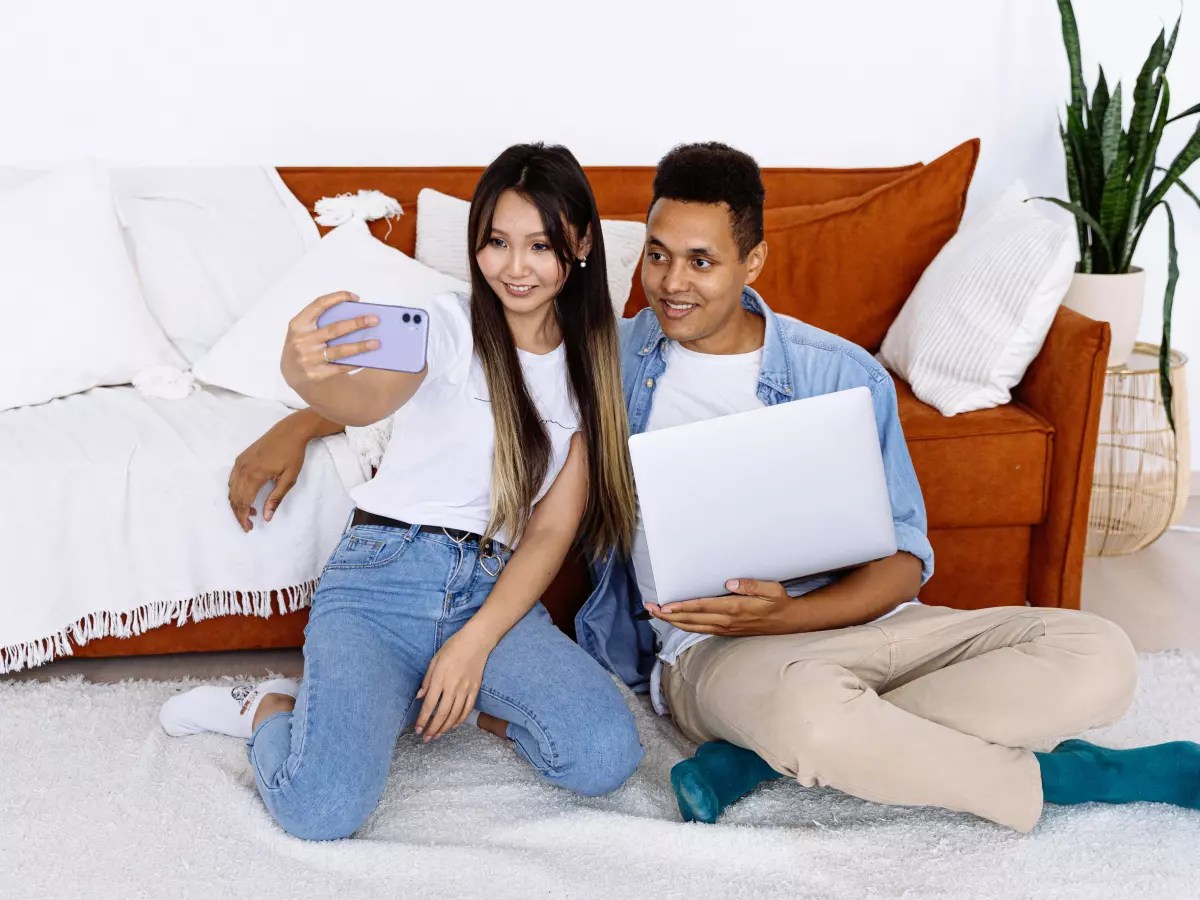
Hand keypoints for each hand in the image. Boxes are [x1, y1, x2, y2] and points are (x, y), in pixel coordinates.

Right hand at [228, 418, 309, 531]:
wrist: (290, 431)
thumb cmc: (293, 454)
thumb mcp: (289, 478)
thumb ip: (276, 498)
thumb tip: (266, 517)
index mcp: (255, 475)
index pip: (243, 502)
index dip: (244, 517)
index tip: (249, 528)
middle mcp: (243, 468)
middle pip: (234, 497)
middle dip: (239, 513)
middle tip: (249, 524)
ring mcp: (240, 462)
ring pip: (231, 489)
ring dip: (237, 503)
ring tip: (251, 512)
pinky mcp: (241, 458)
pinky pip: (232, 479)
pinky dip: (236, 491)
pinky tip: (246, 496)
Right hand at [279, 291, 378, 392]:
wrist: (292, 374)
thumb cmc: (304, 345)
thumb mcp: (304, 331)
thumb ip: (322, 323)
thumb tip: (355, 317)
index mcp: (298, 324)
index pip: (319, 304)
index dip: (337, 298)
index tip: (355, 298)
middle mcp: (302, 340)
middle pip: (334, 329)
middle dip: (357, 323)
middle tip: (375, 319)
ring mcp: (308, 358)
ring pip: (340, 350)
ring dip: (360, 346)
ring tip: (376, 343)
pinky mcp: (316, 374)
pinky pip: (340, 367)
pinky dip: (354, 363)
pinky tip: (366, 359)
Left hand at [414, 628, 494, 740]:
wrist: (477, 641)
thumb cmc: (453, 647)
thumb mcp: (435, 660)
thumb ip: (427, 680)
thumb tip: (419, 698)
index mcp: (440, 679)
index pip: (429, 705)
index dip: (423, 720)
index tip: (417, 730)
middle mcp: (453, 686)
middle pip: (442, 714)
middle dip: (433, 729)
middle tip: (426, 738)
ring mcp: (465, 689)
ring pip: (455, 715)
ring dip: (445, 727)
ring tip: (438, 735)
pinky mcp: (475, 689)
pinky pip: (467, 709)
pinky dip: (460, 720)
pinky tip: (453, 725)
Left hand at [646, 579, 797, 636]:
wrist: (788, 622)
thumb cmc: (779, 602)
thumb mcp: (772, 589)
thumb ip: (751, 585)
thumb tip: (730, 582)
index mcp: (735, 609)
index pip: (702, 607)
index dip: (682, 607)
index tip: (665, 606)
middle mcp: (727, 621)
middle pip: (692, 619)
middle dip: (669, 615)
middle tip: (649, 608)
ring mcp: (725, 628)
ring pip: (693, 627)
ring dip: (673, 621)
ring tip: (656, 614)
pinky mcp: (726, 631)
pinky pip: (700, 630)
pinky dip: (684, 626)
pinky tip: (675, 621)